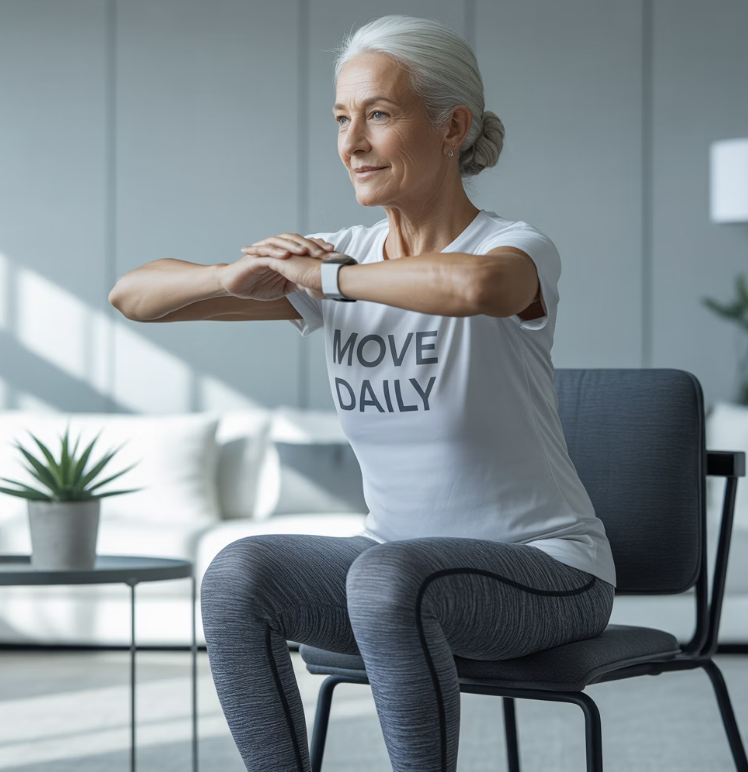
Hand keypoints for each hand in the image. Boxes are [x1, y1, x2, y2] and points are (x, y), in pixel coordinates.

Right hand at [220, 233, 334, 300]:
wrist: (234, 287)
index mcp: (284, 255)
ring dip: (294, 245)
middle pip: (296, 241)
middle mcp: (276, 249)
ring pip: (281, 242)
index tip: (333, 254)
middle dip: (310, 245)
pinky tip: (284, 255)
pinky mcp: (253, 257)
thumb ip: (296, 283)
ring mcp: (264, 251)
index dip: (318, 248)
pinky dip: (275, 252)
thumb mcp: (283, 287)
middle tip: (324, 252)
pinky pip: (265, 252)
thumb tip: (314, 285)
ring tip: (305, 251)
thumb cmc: (256, 285)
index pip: (304, 247)